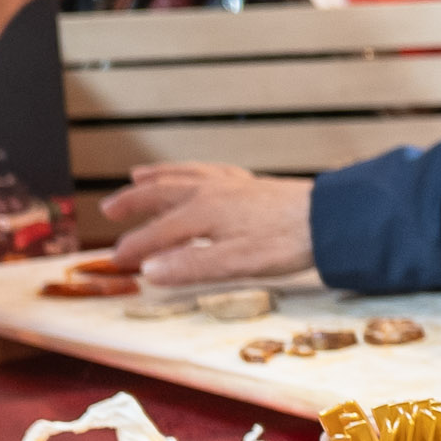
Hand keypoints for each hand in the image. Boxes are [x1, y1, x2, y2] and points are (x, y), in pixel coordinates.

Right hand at [111, 164, 320, 286]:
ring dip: (158, 177)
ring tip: (138, 176)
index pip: (157, 233)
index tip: (116, 260)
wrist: (330, 217)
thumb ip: (190, 267)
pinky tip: (196, 174)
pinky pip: (210, 170)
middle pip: (163, 193)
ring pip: (184, 175)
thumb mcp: (235, 263)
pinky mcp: (251, 184)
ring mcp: (232, 184)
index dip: (135, 247)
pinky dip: (192, 170)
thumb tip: (150, 271)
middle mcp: (212, 192)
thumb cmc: (286, 242)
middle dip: (134, 202)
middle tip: (109, 209)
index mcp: (203, 213)